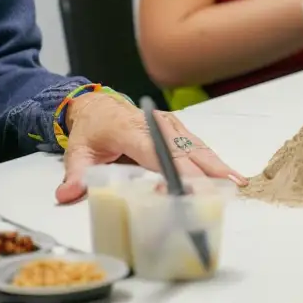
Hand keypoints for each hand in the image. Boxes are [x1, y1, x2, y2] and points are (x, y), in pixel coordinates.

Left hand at [53, 91, 241, 204]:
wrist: (98, 107)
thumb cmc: (91, 131)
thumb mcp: (77, 152)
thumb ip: (75, 175)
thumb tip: (66, 195)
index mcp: (131, 130)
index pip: (157, 151)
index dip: (175, 169)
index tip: (190, 186)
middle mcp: (156, 124)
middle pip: (184, 148)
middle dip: (206, 169)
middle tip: (225, 189)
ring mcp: (170, 125)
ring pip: (196, 146)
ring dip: (216, 165)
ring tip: (235, 183)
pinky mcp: (177, 130)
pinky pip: (197, 146)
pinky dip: (213, 161)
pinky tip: (228, 175)